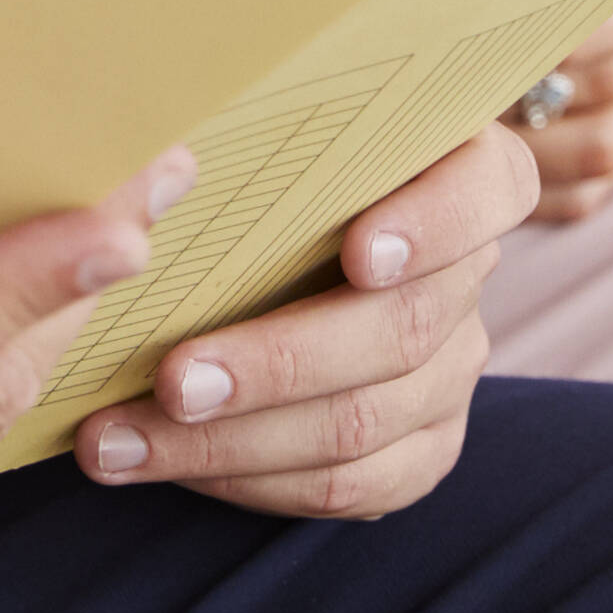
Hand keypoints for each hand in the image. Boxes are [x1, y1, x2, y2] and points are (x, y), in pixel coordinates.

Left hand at [73, 122, 530, 517]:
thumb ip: (253, 130)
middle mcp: (468, 271)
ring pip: (366, 422)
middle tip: (173, 380)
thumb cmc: (258, 160)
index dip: (434, 223)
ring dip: (234, 440)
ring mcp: (454, 366)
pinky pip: (356, 486)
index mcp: (460, 168)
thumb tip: (160, 157)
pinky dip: (255, 481)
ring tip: (122, 440)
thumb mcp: (267, 126)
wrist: (263, 237)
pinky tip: (172, 465)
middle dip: (278, 363)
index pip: (489, 189)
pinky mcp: (426, 445)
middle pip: (404, 329)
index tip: (358, 251)